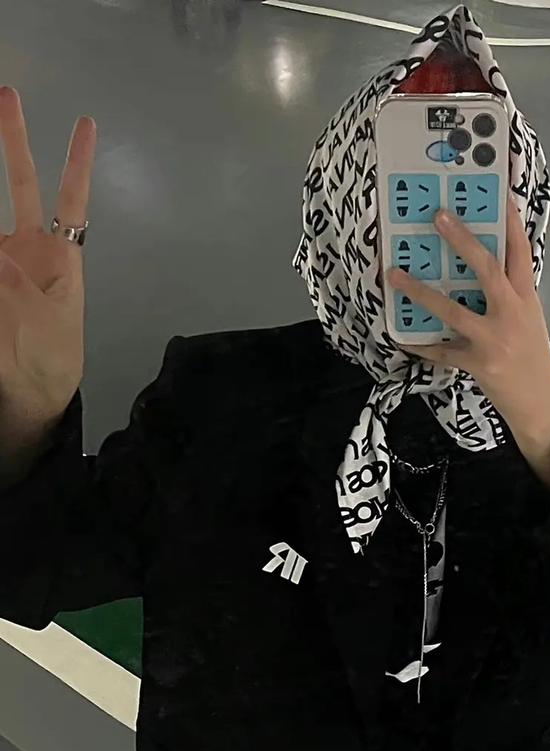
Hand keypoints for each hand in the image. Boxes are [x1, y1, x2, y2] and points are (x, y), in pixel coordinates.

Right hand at [0, 86, 95, 421]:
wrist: (29, 400)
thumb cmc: (49, 363)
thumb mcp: (39, 322)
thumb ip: (11, 285)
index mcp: (61, 257)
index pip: (71, 199)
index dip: (77, 162)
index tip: (86, 124)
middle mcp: (29, 250)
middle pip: (22, 185)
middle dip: (14, 142)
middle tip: (6, 95)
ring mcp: (2, 261)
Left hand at [386, 194, 549, 491]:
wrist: (542, 403)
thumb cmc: (532, 358)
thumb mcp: (529, 319)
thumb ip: (509, 294)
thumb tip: (480, 269)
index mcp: (526, 298)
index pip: (520, 252)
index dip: (510, 221)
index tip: (499, 193)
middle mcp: (511, 313)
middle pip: (486, 268)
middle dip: (461, 240)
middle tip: (437, 216)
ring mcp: (493, 340)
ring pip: (452, 311)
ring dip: (420, 292)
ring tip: (394, 275)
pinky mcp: (478, 364)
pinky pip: (441, 352)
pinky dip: (420, 346)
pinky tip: (401, 338)